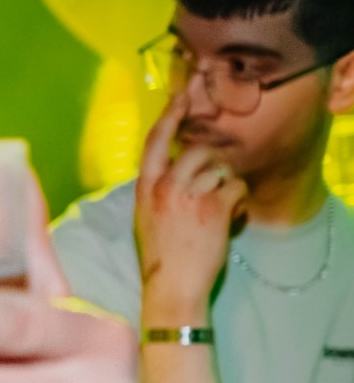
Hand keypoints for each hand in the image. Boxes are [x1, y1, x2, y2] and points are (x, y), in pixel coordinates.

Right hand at [135, 90, 245, 326]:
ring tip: (220, 209)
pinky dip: (239, 202)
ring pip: (221, 168)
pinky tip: (229, 219)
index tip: (183, 96)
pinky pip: (236, 187)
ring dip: (226, 186)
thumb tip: (179, 166)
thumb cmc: (160, 257)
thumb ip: (159, 189)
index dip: (170, 115)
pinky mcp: (214, 207)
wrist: (172, 286)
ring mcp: (190, 195)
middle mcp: (165, 186)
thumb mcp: (146, 217)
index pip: (156, 141)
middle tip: (214, 186)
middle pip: (198, 151)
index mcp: (144, 188)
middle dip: (213, 163)